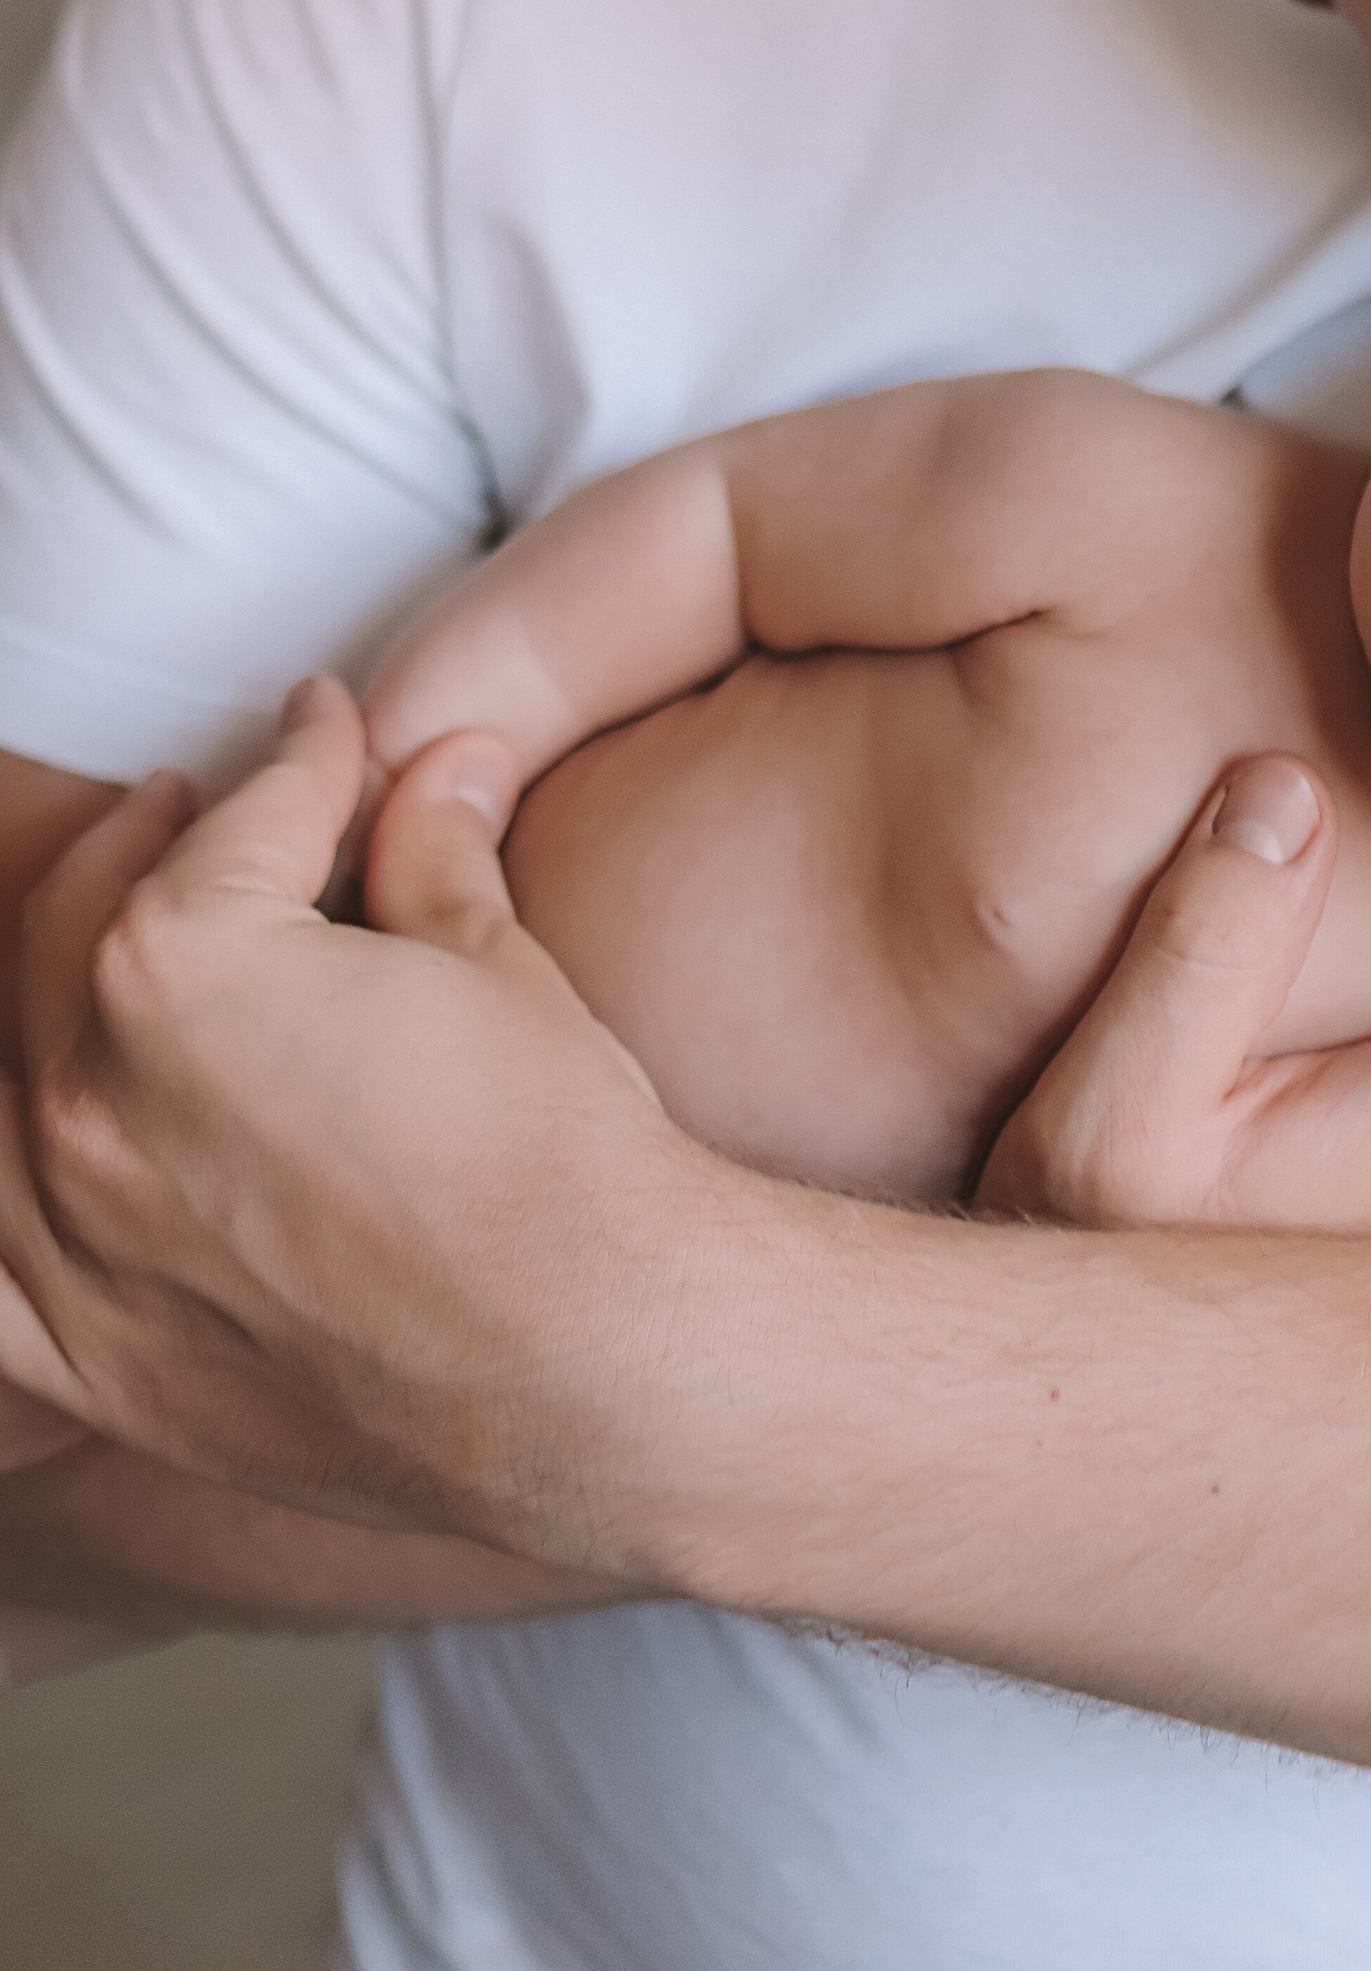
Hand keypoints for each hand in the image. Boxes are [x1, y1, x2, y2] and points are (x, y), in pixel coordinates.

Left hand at [0, 679, 721, 1567]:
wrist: (585, 1362)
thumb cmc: (551, 1163)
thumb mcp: (494, 966)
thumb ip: (433, 857)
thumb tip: (444, 770)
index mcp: (182, 964)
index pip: (243, 819)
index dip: (306, 760)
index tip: (326, 735)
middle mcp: (91, 1093)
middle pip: (84, 915)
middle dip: (154, 836)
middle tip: (201, 807)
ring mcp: (70, 1233)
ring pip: (7, 1066)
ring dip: (54, 981)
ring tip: (111, 941)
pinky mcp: (84, 1353)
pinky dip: (7, 1187)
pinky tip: (49, 1142)